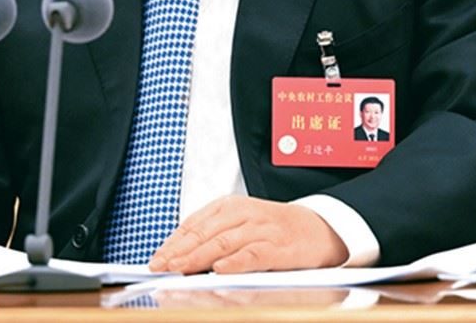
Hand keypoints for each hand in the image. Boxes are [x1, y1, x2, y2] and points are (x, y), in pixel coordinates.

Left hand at [148, 196, 346, 273]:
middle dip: (179, 251)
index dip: (173, 242)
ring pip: (224, 242)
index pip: (195, 223)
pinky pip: (254, 255)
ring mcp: (263, 230)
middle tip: (160, 266)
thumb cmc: (274, 228)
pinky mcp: (279, 248)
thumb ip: (213, 235)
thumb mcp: (241, 222)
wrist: (319, 228)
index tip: (156, 258)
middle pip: (205, 232)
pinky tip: (220, 269)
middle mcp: (246, 214)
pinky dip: (236, 262)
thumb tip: (177, 256)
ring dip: (198, 257)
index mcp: (232, 205)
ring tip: (179, 269)